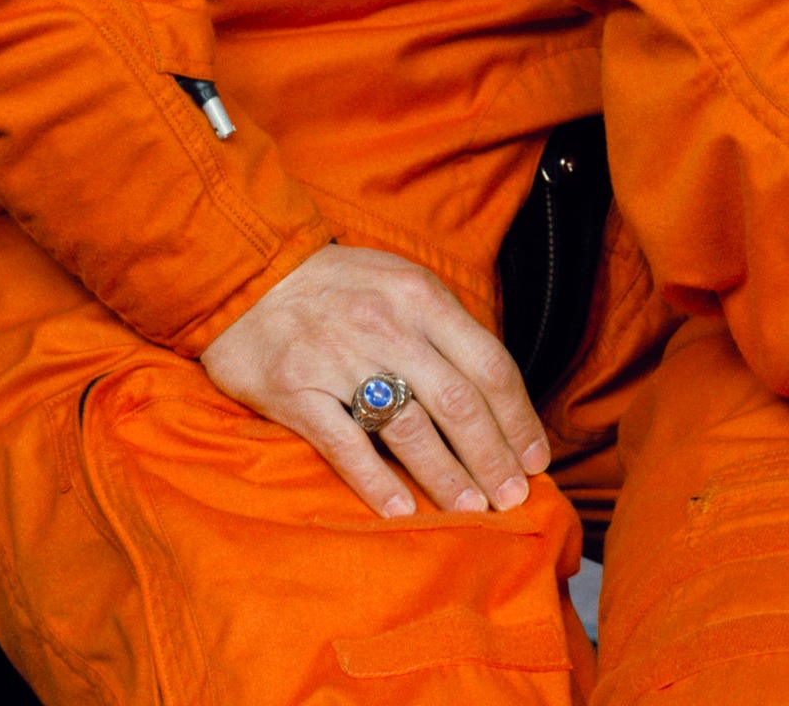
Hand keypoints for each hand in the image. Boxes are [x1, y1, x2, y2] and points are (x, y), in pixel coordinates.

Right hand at [199, 243, 549, 521]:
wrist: (251, 277)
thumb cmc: (340, 285)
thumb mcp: (404, 283)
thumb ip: (446, 328)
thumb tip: (493, 386)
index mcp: (424, 300)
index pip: (490, 365)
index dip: (518, 417)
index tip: (537, 457)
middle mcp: (390, 329)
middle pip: (458, 402)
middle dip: (493, 455)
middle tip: (514, 497)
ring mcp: (343, 362)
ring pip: (409, 428)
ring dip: (446, 475)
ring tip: (473, 509)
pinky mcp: (297, 393)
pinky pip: (344, 445)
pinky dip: (376, 481)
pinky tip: (402, 511)